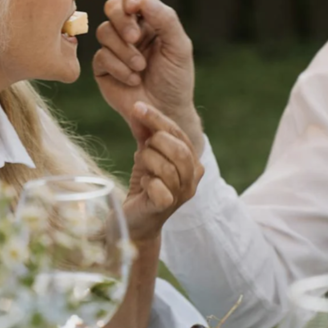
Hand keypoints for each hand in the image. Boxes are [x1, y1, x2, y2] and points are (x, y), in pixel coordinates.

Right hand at [93, 0, 203, 154]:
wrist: (165, 113)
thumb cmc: (175, 79)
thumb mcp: (178, 47)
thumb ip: (164, 19)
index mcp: (150, 20)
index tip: (135, 6)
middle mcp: (130, 30)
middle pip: (113, 7)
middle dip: (123, 21)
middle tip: (135, 38)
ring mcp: (114, 48)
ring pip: (104, 31)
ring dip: (123, 50)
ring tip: (141, 68)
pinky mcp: (102, 67)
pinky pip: (100, 57)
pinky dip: (118, 68)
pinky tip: (133, 80)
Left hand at [123, 102, 203, 240]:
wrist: (134, 221)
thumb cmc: (144, 186)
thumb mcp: (146, 155)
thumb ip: (146, 133)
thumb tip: (139, 107)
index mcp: (193, 163)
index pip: (180, 134)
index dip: (158, 119)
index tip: (137, 107)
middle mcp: (193, 179)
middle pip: (179, 149)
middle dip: (155, 143)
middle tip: (142, 150)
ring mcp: (182, 195)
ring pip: (166, 166)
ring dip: (147, 162)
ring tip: (142, 168)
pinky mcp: (165, 207)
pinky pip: (158, 187)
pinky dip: (147, 182)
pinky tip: (144, 185)